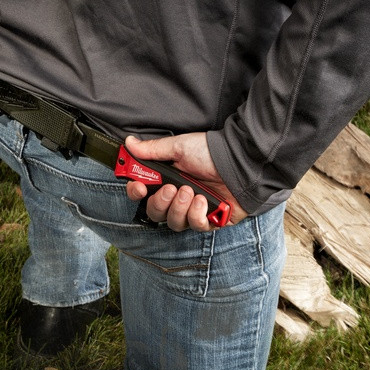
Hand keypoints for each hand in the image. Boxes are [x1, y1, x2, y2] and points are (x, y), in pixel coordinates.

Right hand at [123, 133, 246, 231]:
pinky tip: (204, 200)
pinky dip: (197, 215)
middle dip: (160, 202)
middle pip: (155, 213)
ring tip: (191, 192)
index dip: (137, 193)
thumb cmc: (211, 153)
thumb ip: (153, 150)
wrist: (240, 162)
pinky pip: (196, 226)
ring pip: (174, 223)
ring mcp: (195, 211)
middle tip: (172, 189)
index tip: (139, 186)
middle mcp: (179, 198)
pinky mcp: (212, 220)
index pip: (143, 194)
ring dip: (179, 208)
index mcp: (168, 180)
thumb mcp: (179, 147)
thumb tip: (129, 143)